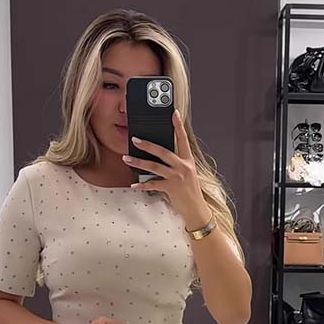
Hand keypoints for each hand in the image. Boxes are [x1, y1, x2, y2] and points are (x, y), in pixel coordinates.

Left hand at [122, 109, 211, 230]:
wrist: (196, 210)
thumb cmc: (190, 192)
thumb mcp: (187, 174)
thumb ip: (176, 164)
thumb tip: (159, 157)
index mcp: (188, 161)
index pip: (183, 140)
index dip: (178, 126)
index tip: (174, 113)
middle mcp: (183, 167)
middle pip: (163, 151)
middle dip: (147, 145)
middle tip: (135, 139)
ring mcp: (177, 177)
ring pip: (154, 166)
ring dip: (138, 162)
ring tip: (127, 158)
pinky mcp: (171, 188)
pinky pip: (152, 184)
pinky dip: (142, 185)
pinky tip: (134, 185)